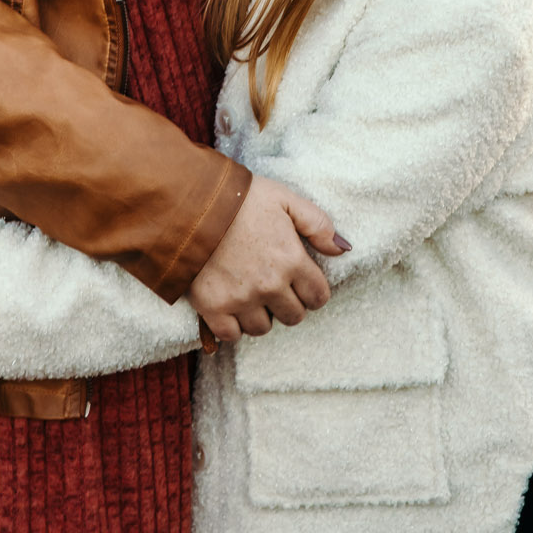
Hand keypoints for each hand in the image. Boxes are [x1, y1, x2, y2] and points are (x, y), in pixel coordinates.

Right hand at [189, 176, 350, 343]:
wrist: (190, 203)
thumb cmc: (240, 198)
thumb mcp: (286, 199)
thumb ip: (318, 225)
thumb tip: (342, 249)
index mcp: (292, 260)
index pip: (318, 297)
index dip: (313, 291)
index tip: (302, 283)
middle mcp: (270, 285)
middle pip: (294, 316)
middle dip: (289, 303)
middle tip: (275, 287)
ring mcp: (241, 299)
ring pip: (263, 328)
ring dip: (261, 315)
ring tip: (251, 294)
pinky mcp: (212, 307)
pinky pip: (232, 335)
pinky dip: (233, 325)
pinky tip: (231, 307)